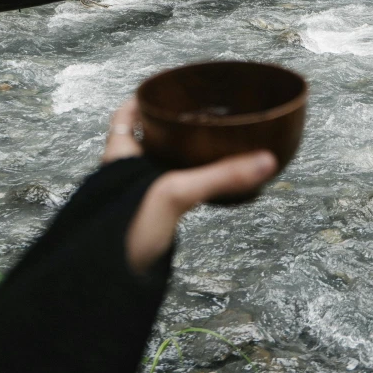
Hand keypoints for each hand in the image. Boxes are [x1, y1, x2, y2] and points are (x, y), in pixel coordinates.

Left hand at [103, 98, 277, 272]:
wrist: (107, 285)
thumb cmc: (126, 232)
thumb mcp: (175, 194)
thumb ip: (219, 177)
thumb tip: (264, 161)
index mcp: (119, 155)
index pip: (124, 115)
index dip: (140, 99)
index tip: (161, 87)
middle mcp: (122, 173)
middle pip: (141, 138)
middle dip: (164, 127)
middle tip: (192, 116)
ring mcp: (132, 197)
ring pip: (152, 165)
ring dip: (173, 154)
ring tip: (201, 145)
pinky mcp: (146, 219)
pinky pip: (164, 189)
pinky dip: (180, 182)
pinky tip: (198, 185)